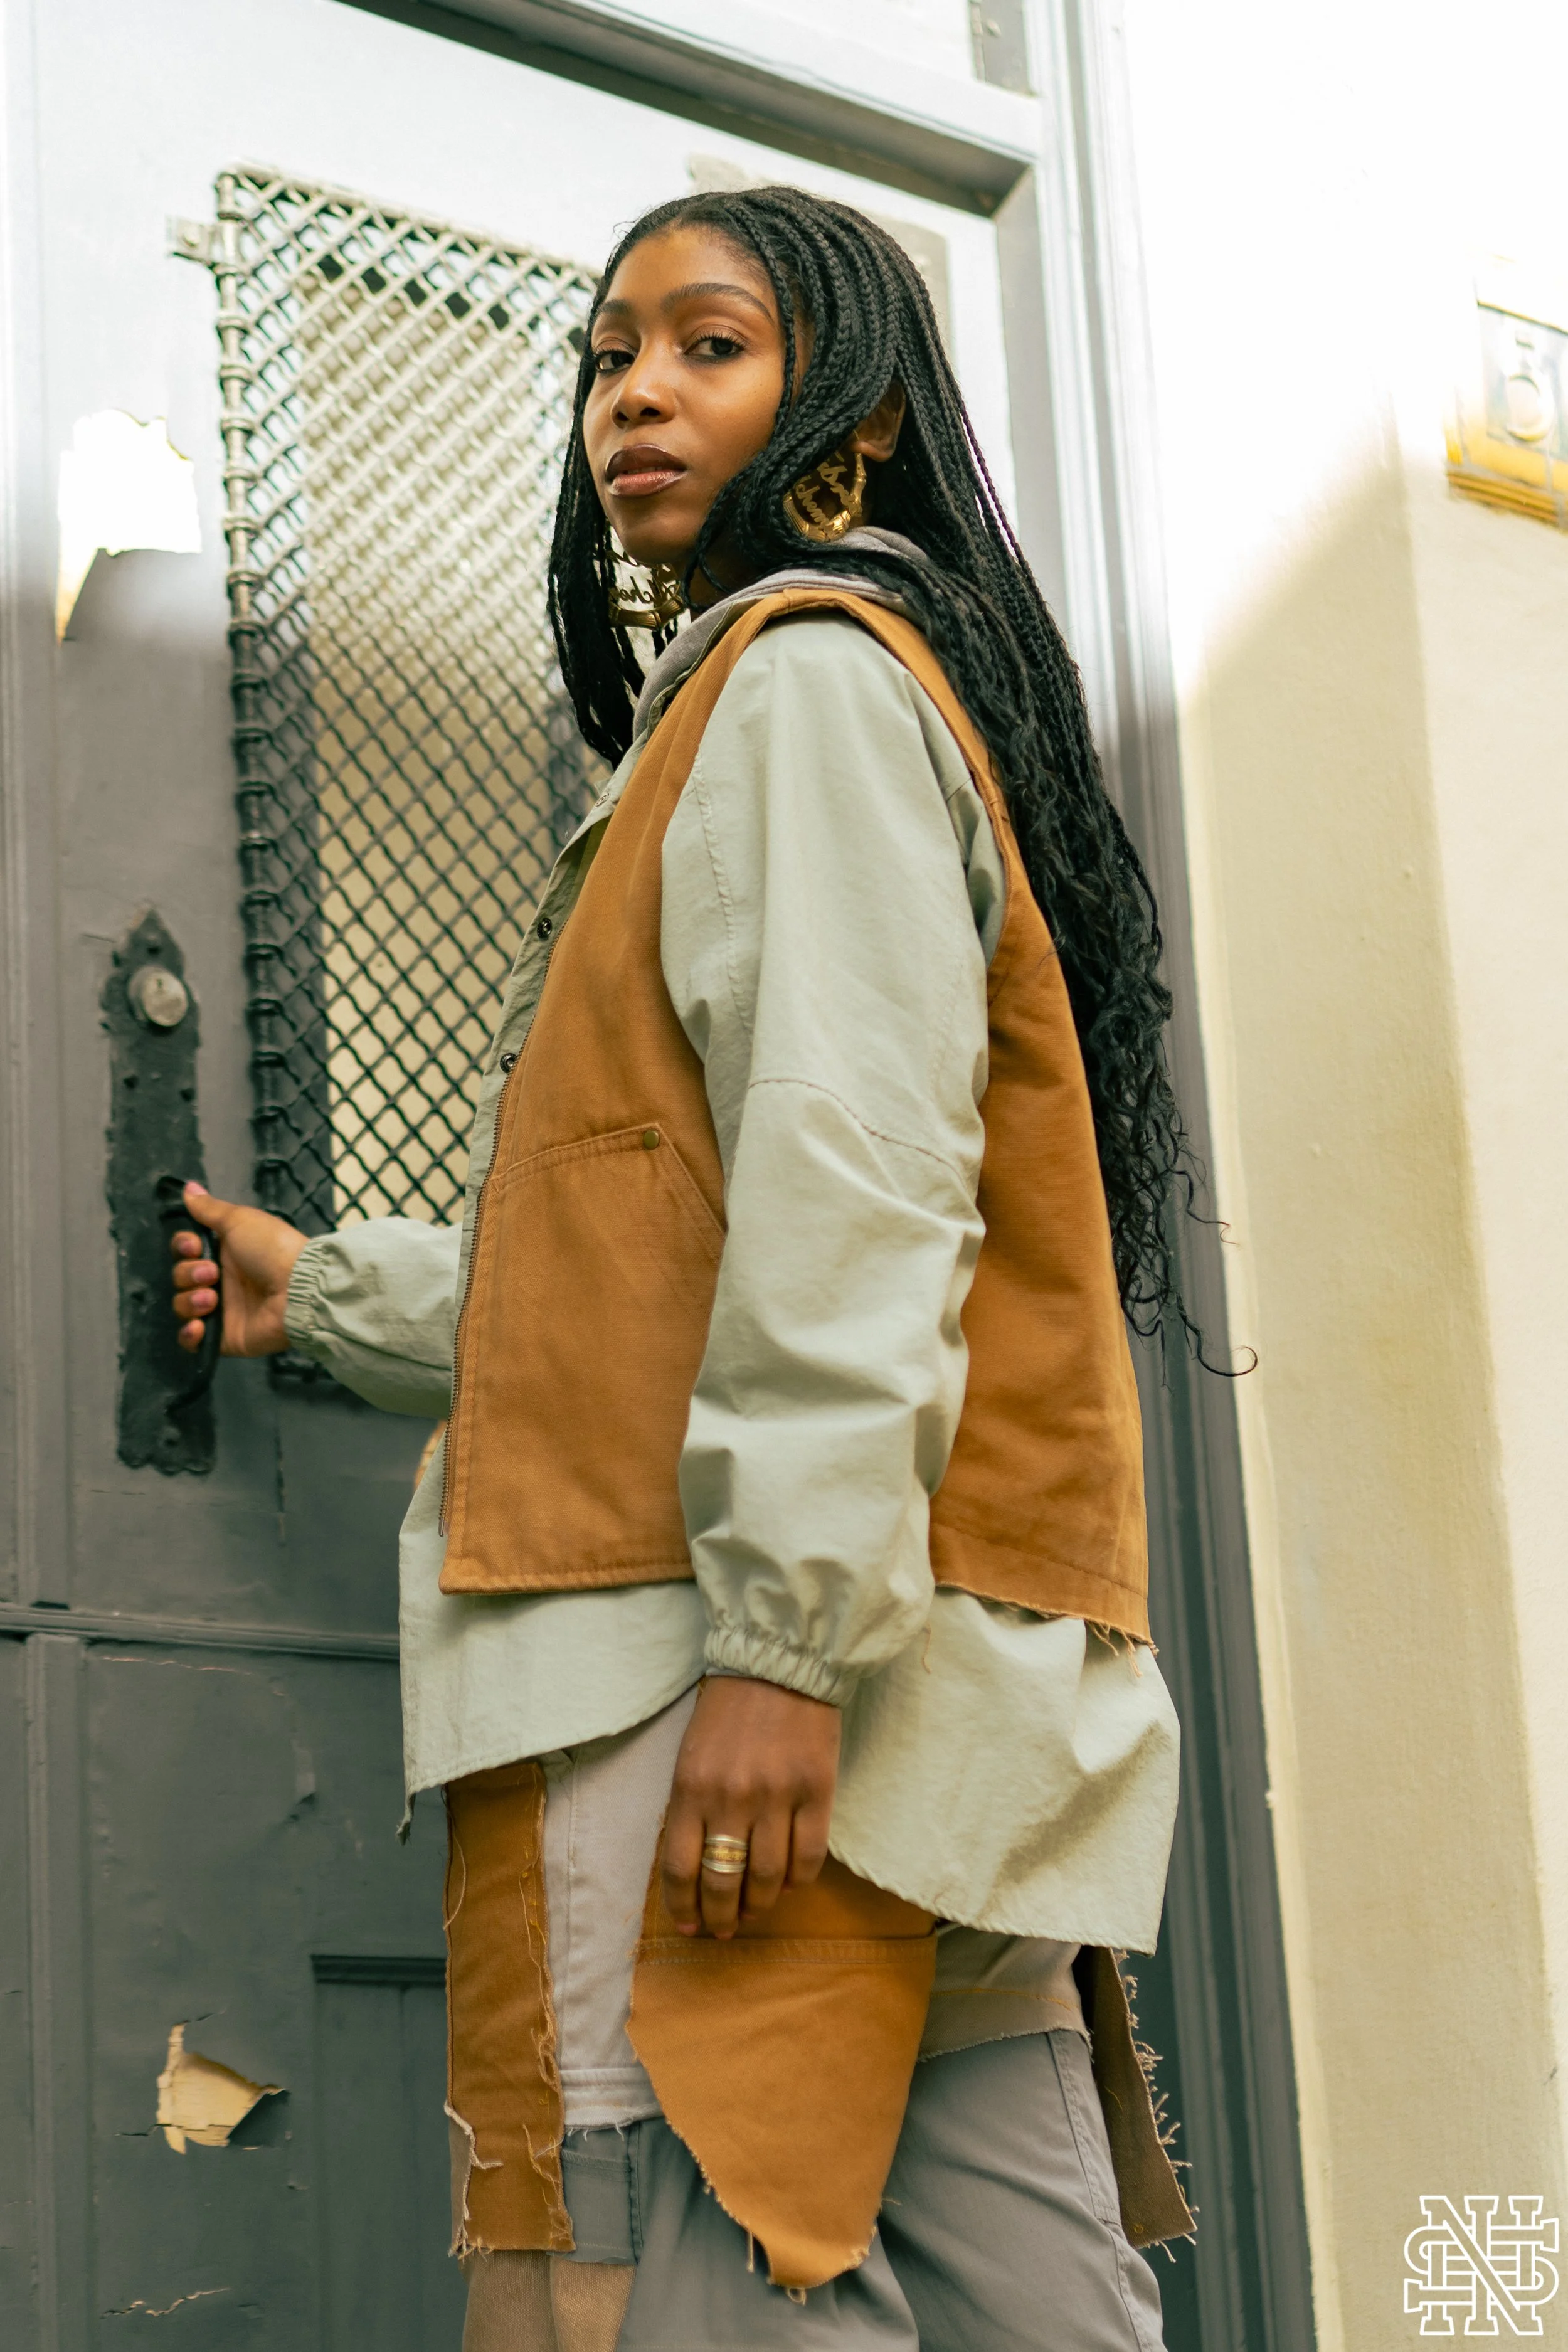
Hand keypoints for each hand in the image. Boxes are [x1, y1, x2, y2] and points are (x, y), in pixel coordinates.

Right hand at [170, 1182, 308, 1356]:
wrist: (299, 1289)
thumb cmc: (272, 1249)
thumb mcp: (240, 1220)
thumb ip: (210, 1209)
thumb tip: (187, 1187)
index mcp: (224, 1253)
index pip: (184, 1251)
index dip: (182, 1248)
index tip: (193, 1245)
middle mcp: (220, 1281)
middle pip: (180, 1277)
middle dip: (188, 1274)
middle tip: (212, 1274)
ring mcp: (222, 1311)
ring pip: (182, 1306)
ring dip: (190, 1301)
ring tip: (212, 1299)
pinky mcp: (224, 1338)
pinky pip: (191, 1341)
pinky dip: (189, 1335)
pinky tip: (198, 1327)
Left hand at [662, 1676, 841, 1940]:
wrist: (780, 1662)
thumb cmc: (729, 1708)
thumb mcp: (692, 1755)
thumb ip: (691, 1808)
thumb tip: (697, 1868)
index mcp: (691, 1788)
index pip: (680, 1869)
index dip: (684, 1908)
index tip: (690, 1927)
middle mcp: (731, 1798)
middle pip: (723, 1882)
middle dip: (721, 1916)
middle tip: (725, 1929)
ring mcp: (777, 1797)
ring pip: (766, 1878)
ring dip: (759, 1905)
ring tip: (755, 1912)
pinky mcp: (817, 1792)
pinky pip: (808, 1858)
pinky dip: (797, 1881)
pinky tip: (788, 1884)